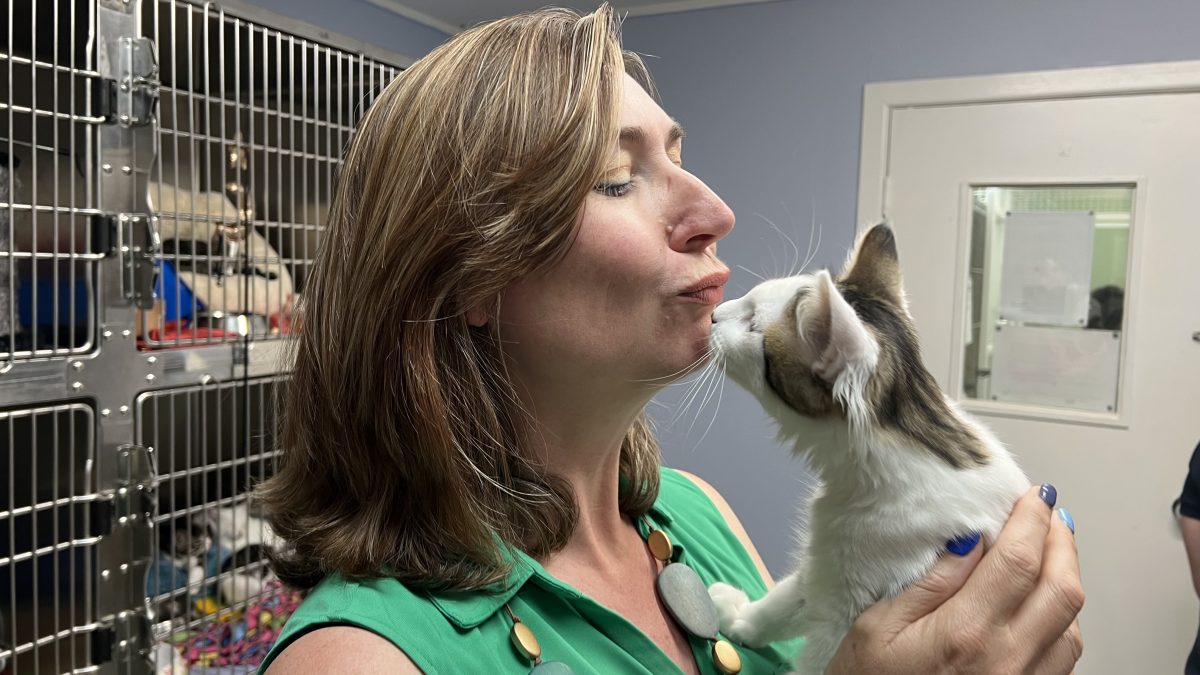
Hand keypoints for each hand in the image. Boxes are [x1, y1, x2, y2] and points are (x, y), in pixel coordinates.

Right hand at [827, 486, 1083, 673]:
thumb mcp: (876, 629)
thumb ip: (929, 583)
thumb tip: (969, 539)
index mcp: (965, 635)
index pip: (1018, 562)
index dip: (1031, 521)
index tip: (1033, 496)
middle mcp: (1007, 662)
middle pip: (1061, 590)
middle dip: (1061, 542)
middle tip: (1049, 513)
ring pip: (1073, 625)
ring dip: (1065, 580)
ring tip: (1048, 552)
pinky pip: (1064, 657)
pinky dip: (1061, 619)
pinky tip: (1041, 603)